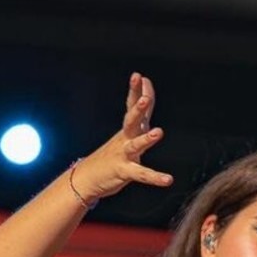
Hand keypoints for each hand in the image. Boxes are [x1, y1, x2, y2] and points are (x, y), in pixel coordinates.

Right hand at [73, 72, 173, 201]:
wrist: (88, 177)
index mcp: (128, 128)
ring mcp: (124, 155)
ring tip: (158, 132)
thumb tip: (145, 87)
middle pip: (131, 120)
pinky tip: (168, 179)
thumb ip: (140, 111)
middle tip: (144, 98)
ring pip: (135, 145)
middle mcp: (125, 138)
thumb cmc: (113, 153)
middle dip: (138, 109)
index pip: (132, 106)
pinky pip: (142, 174)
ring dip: (146, 139)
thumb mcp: (128, 131)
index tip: (139, 77)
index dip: (137, 92)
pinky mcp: (125, 172)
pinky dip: (155, 177)